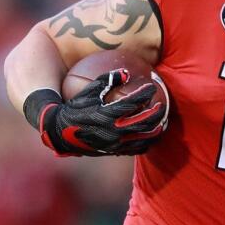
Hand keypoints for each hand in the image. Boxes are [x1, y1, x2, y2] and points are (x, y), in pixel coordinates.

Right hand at [28, 69, 165, 155]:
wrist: (61, 133)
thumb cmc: (76, 108)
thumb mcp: (89, 91)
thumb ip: (107, 80)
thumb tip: (126, 72)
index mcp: (106, 115)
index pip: (132, 103)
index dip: (145, 93)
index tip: (152, 87)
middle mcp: (113, 131)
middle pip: (144, 122)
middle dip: (156, 112)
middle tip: (161, 104)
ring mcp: (115, 144)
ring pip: (144, 138)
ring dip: (156, 129)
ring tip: (162, 121)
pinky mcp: (115, 151)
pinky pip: (137, 149)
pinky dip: (148, 142)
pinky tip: (151, 135)